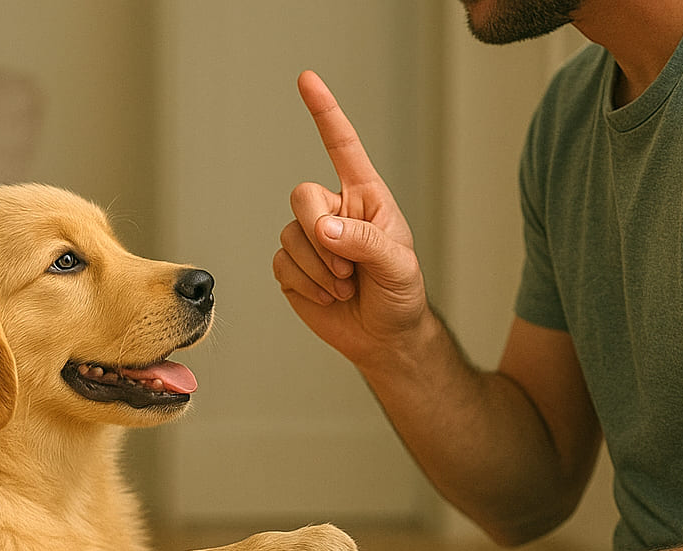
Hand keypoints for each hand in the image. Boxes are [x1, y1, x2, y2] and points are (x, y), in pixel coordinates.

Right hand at [273, 71, 430, 373]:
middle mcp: (334, 211)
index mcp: (364, 197)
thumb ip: (364, 242)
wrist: (384, 338)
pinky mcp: (292, 269)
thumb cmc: (400, 296)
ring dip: (318, 268)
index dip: (325, 113)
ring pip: (290, 235)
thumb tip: (323, 231)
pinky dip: (305, 284)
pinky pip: (282, 265)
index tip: (306, 79)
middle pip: (302, 195)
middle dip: (319, 232)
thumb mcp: (398, 266)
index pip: (342, 147)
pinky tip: (328, 296)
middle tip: (346, 268)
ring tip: (345, 287)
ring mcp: (310, 240)